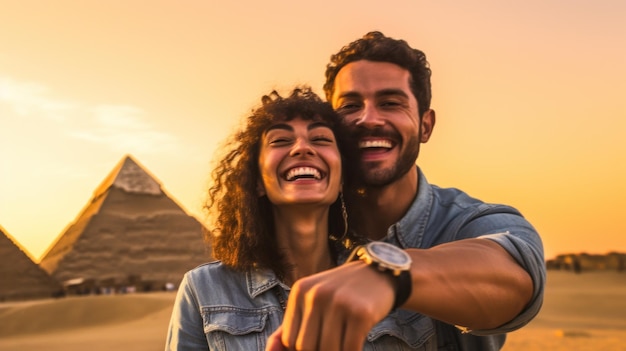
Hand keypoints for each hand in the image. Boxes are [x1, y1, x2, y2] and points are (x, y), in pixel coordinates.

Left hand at [265, 261, 395, 350]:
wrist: (380, 274)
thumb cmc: (343, 293)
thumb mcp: (314, 300)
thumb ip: (292, 325)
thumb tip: (270, 350)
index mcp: (300, 291)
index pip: (290, 339)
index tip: (319, 344)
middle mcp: (317, 295)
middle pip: (306, 347)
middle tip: (333, 344)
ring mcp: (339, 303)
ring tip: (344, 343)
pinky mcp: (361, 313)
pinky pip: (350, 349)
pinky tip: (355, 344)